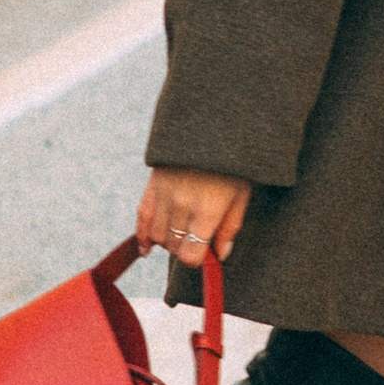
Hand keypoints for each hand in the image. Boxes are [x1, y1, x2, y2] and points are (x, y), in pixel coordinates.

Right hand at [137, 167, 252, 265]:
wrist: (210, 124)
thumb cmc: (232, 162)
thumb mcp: (241, 194)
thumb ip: (230, 227)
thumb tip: (220, 255)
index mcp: (207, 210)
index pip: (190, 255)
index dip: (197, 260)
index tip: (205, 254)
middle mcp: (182, 205)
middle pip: (174, 247)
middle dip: (185, 250)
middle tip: (197, 241)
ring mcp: (164, 194)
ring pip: (157, 236)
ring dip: (168, 242)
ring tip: (181, 236)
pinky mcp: (152, 185)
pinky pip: (142, 218)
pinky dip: (142, 236)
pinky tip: (147, 249)